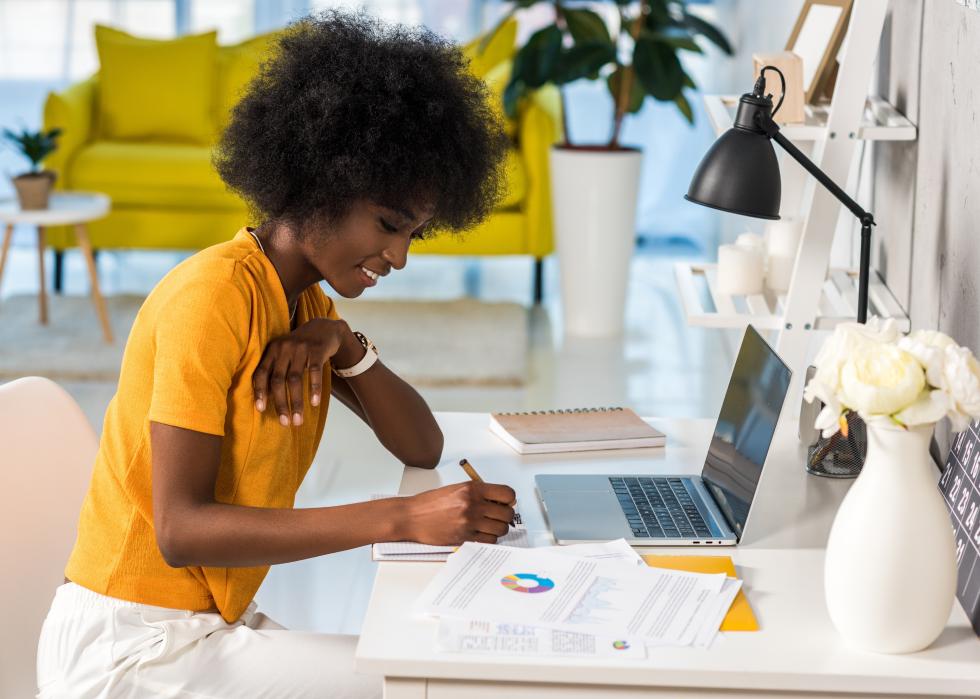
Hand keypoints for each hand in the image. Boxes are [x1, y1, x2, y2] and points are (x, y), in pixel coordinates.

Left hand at [252, 318, 359, 426]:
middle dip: (280, 403)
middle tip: (284, 423)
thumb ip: (275, 368)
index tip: (260, 410)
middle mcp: (284, 348)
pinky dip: (314, 389)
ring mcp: (301, 349)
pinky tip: (314, 403)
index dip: (260, 392)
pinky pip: (314, 373)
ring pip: (295, 380)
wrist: (324, 328)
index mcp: (272, 350)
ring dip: (296, 402)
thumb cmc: (300, 346)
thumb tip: (265, 398)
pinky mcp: (317, 350)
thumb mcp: (284, 352)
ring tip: (298, 420)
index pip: (261, 373)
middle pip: (278, 380)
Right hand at [401, 481, 516, 544]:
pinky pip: (489, 541)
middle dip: (506, 516)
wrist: (411, 516)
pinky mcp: (464, 537)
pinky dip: (489, 539)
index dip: (509, 500)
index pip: (507, 494)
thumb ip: (478, 493)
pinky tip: (481, 534)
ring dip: (498, 529)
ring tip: (489, 526)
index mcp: (472, 488)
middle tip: (498, 516)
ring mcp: (469, 521)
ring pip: (501, 529)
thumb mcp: (456, 489)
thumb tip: (499, 501)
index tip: (505, 503)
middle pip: (507, 513)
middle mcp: (472, 504)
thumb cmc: (430, 503)